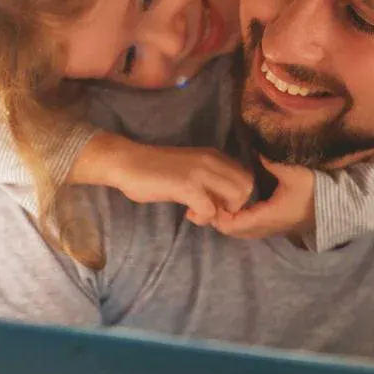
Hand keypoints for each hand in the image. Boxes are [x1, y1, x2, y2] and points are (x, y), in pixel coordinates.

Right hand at [103, 143, 254, 225]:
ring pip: (236, 197)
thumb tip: (221, 202)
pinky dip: (203, 218)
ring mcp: (200, 172)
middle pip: (246, 187)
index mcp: (213, 155)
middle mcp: (211, 160)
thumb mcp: (189, 170)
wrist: (127, 162)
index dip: (235, 197)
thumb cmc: (154, 170)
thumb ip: (207, 181)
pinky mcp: (188, 186)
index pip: (245, 176)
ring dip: (221, 212)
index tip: (216, 205)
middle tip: (211, 212)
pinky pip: (210, 210)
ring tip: (200, 213)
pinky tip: (188, 214)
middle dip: (233, 206)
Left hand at [213, 157, 313, 239]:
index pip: (235, 224)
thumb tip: (253, 150)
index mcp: (268, 216)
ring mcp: (273, 230)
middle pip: (235, 232)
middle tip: (210, 201)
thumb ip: (270, 162)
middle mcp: (268, 228)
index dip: (219, 217)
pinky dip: (239, 223)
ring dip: (230, 222)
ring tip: (219, 204)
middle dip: (221, 220)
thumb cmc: (315, 189)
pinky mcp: (277, 228)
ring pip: (243, 233)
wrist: (337, 206)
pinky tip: (235, 208)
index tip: (210, 201)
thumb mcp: (293, 172)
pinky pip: (251, 230)